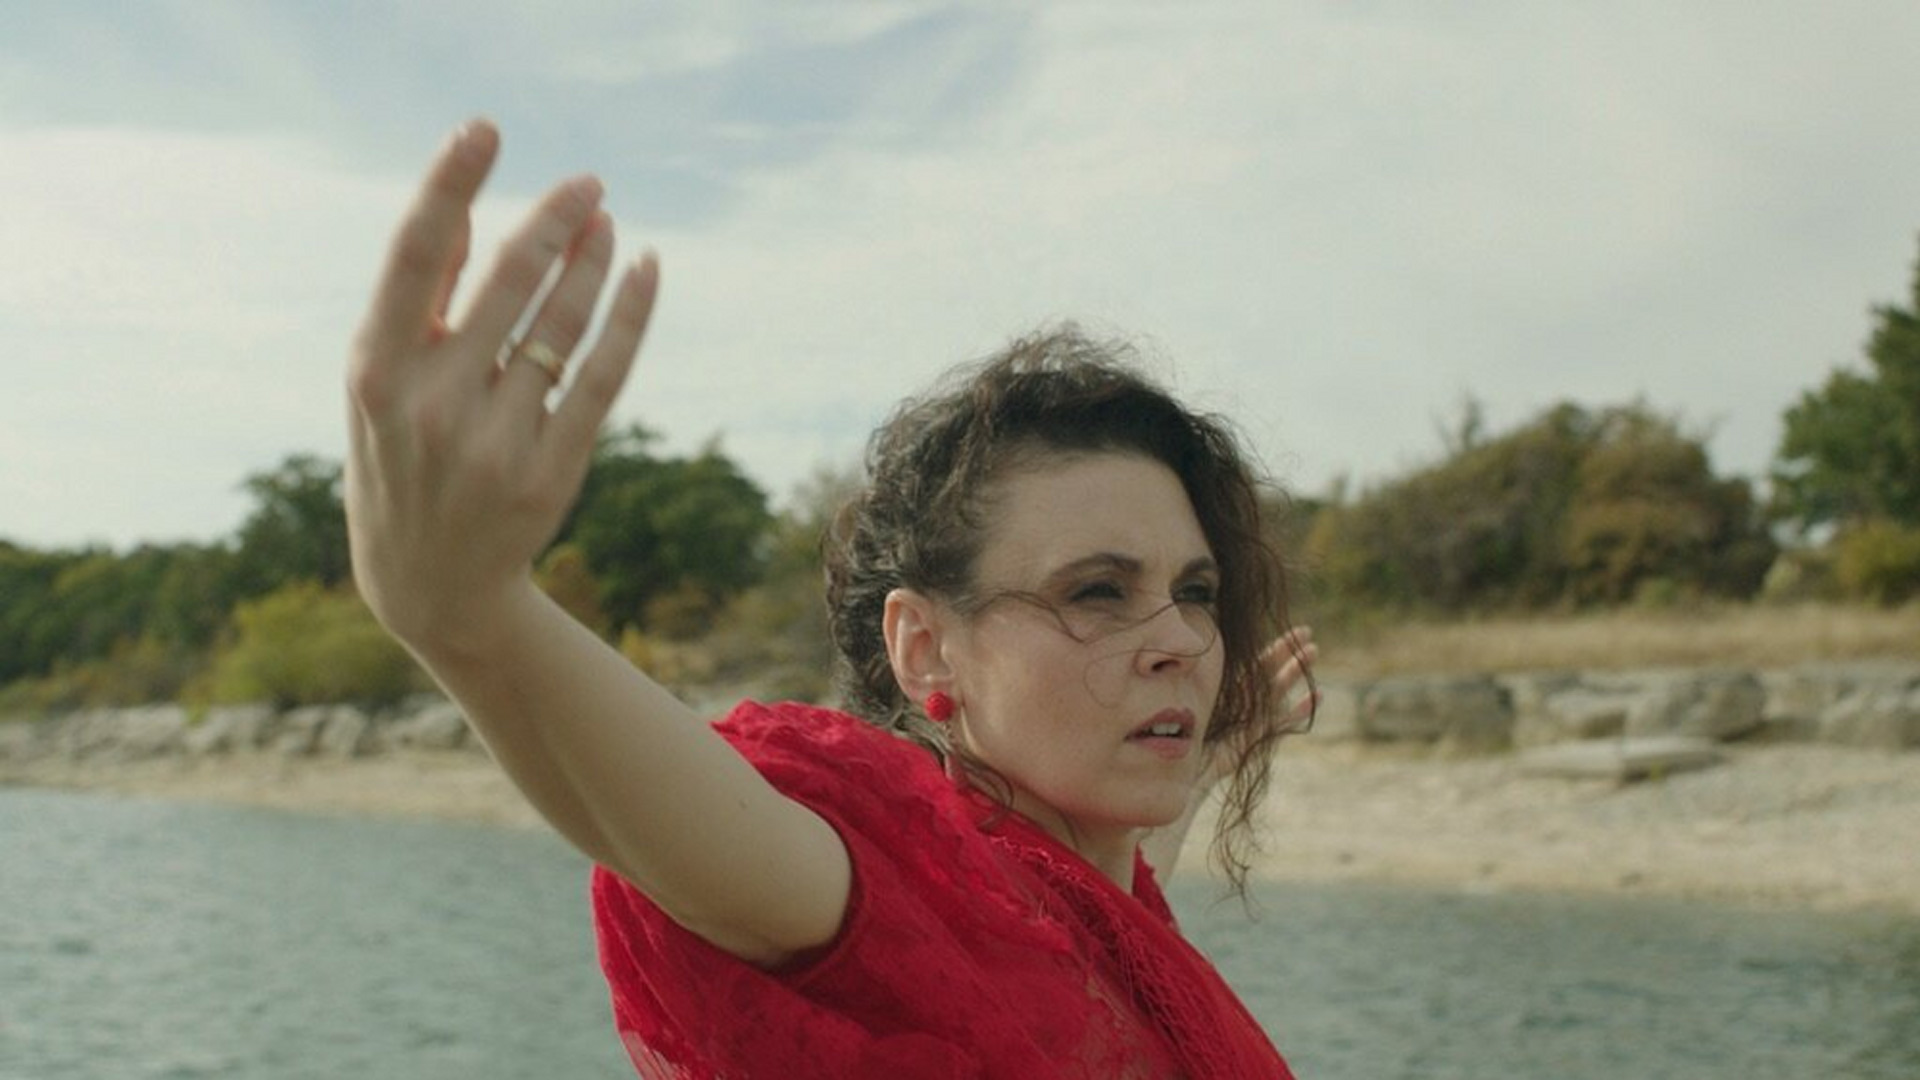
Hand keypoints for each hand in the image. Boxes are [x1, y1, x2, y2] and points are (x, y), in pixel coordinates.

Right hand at [344, 120, 659, 651]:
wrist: (429, 582)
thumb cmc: (400, 457)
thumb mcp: (383, 383)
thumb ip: (417, 304)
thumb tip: (456, 211)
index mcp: (375, 370)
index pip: (414, 256)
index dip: (449, 185)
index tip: (485, 130)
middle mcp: (433, 404)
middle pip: (507, 282)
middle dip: (553, 220)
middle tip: (587, 182)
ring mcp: (495, 442)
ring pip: (563, 325)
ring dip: (593, 262)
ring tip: (606, 223)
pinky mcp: (552, 470)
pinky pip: (604, 376)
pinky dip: (629, 315)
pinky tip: (643, 271)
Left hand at [1201, 624, 1318, 789]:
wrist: (1186, 767)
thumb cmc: (1185, 734)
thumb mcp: (1196, 697)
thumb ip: (1203, 678)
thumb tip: (1196, 644)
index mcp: (1227, 690)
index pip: (1254, 664)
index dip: (1273, 648)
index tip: (1290, 632)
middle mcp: (1242, 702)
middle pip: (1269, 672)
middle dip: (1288, 653)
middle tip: (1307, 633)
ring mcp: (1252, 719)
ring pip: (1279, 690)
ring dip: (1296, 672)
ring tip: (1315, 651)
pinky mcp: (1258, 738)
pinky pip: (1283, 722)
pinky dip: (1300, 710)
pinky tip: (1317, 694)